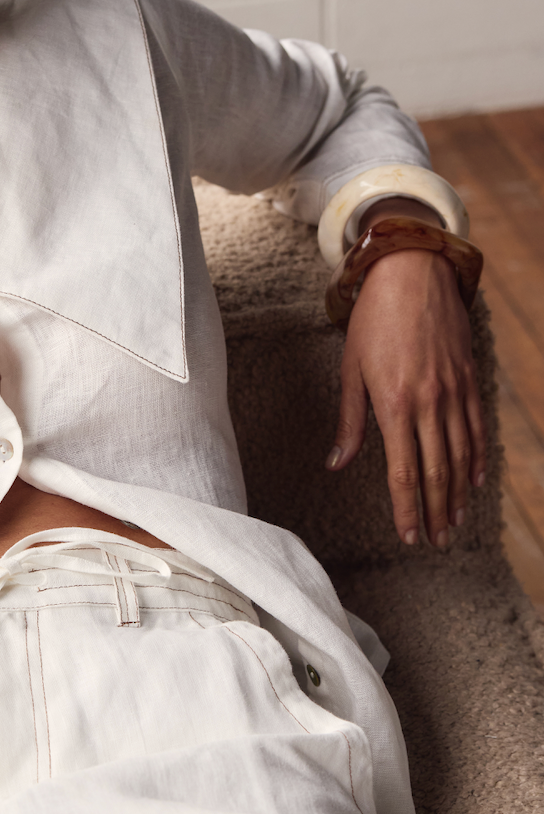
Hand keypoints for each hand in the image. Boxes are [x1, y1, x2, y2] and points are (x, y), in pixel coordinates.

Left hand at [326, 202, 485, 546]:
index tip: (410, 535)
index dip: (407, 507)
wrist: (414, 273)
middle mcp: (429, 402)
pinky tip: (475, 481)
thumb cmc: (374, 320)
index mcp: (394, 404)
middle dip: (436, 510)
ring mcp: (454, 391)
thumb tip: (338, 464)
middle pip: (436, 471)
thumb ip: (349, 421)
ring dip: (458, 493)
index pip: (402, 471)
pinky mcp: (470, 378)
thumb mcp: (351, 369)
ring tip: (455, 522)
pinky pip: (476, 426)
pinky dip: (477, 457)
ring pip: (460, 454)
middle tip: (437, 541)